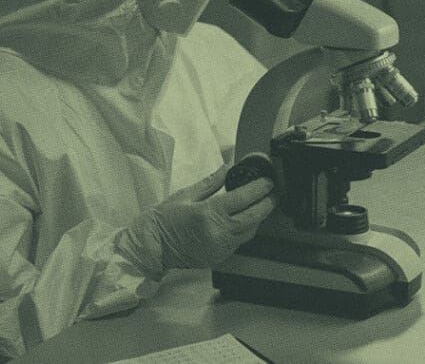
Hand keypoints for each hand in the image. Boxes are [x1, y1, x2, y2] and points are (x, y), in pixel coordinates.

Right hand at [118, 168, 275, 277]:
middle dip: (268, 203)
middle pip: (254, 217)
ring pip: (250, 231)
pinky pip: (240, 241)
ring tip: (263, 203)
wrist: (150, 248)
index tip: (268, 180)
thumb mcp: (185, 195)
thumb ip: (211, 183)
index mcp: (208, 214)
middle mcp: (218, 232)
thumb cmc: (163, 219)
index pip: (243, 198)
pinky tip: (246, 218)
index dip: (259, 188)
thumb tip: (228, 168)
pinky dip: (246, 228)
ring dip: (259, 217)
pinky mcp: (219, 256)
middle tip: (274, 192)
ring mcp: (220, 247)